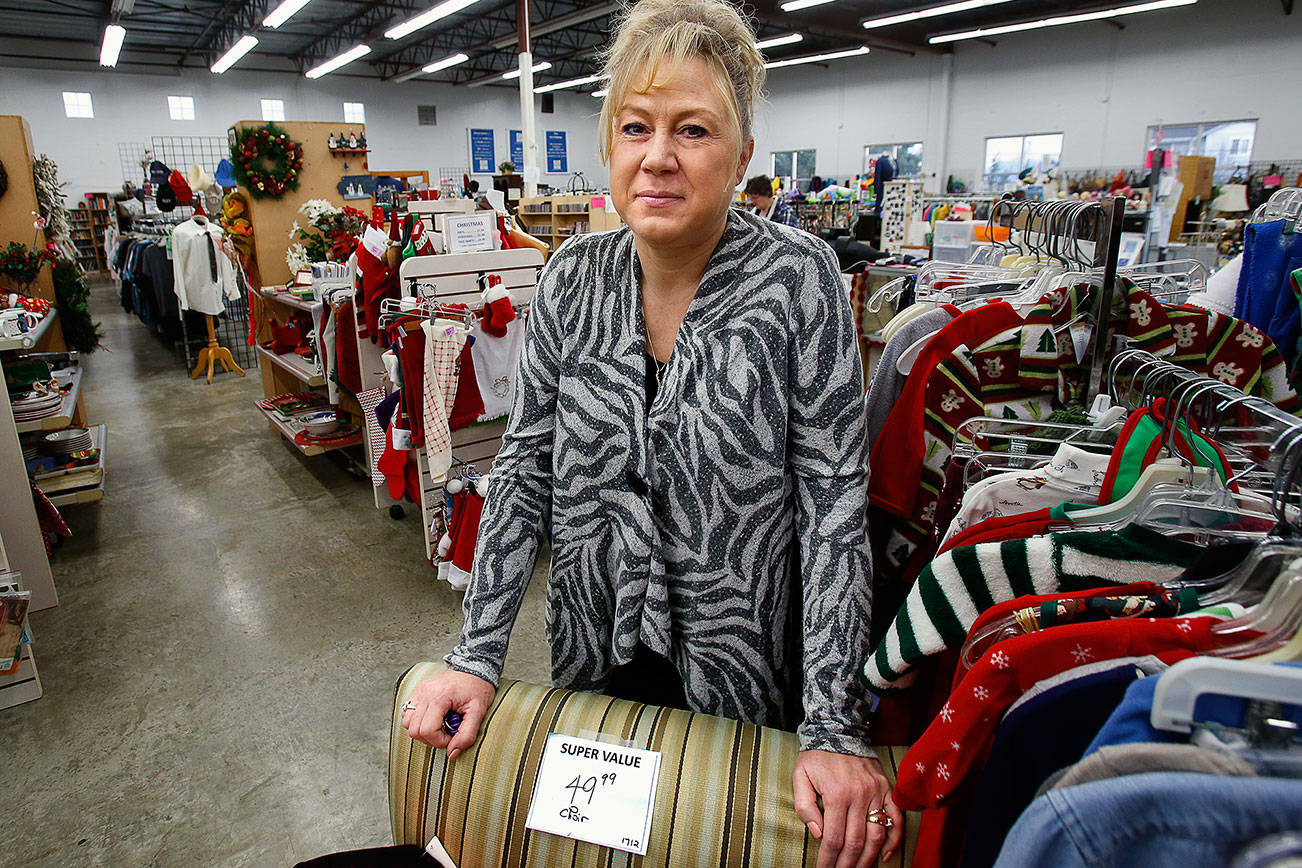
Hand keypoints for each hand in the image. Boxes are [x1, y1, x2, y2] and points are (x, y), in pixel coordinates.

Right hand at [401, 669, 495, 760]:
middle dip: (431, 738)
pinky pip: (408, 713)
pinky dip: (417, 722)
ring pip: (407, 723)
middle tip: (447, 733)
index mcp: (439, 697)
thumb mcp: (479, 712)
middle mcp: (425, 693)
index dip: (439, 741)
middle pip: (414, 730)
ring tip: (440, 725)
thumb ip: (467, 735)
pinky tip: (434, 718)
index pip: (427, 730)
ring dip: (422, 731)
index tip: (453, 737)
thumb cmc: (478, 687)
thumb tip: (451, 754)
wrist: (474, 665)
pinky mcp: (418, 691)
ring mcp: (419, 691)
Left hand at [794, 750, 903, 867]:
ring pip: (877, 835)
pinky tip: (884, 856)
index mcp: (836, 794)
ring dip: (869, 858)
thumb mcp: (800, 777)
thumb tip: (817, 833)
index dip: (828, 859)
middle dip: (847, 864)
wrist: (839, 731)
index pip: (833, 838)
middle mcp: (859, 795)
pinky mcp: (887, 789)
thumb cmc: (816, 757)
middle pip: (856, 841)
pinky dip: (893, 840)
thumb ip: (805, 806)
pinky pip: (896, 819)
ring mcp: (876, 793)